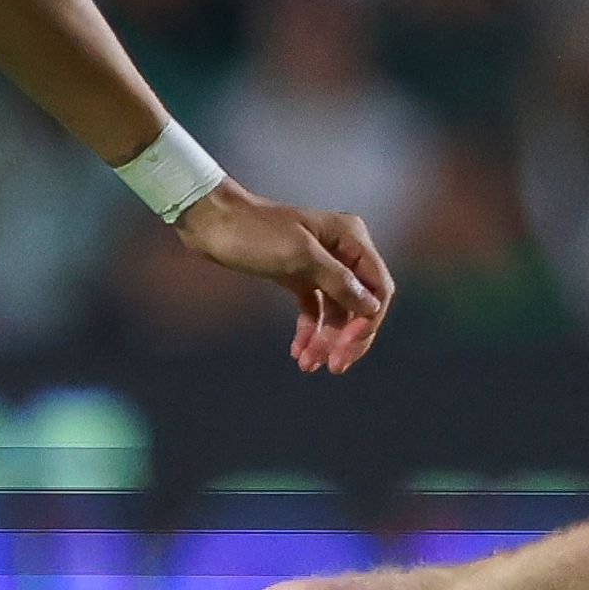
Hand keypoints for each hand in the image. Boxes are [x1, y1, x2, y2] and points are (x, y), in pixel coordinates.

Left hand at [174, 181, 392, 373]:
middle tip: (333, 366)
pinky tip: (299, 352)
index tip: (347, 348)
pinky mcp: (299, 276)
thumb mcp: (300, 256)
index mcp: (351, 238)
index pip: (377, 288)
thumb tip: (372, 308)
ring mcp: (321, 265)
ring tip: (308, 364)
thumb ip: (339, 281)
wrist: (211, 223)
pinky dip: (309, 331)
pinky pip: (314, 310)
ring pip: (336, 311)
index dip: (368, 321)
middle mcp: (342, 251)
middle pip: (360, 303)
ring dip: (325, 339)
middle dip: (347, 337)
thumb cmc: (255, 232)